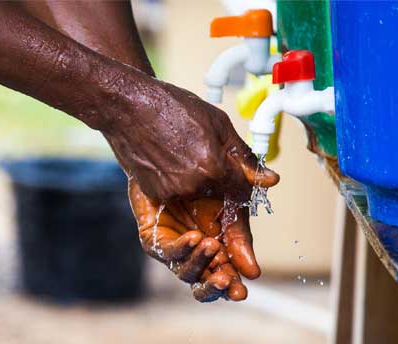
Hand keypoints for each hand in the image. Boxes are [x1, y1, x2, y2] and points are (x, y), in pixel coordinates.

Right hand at [102, 79, 278, 201]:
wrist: (129, 106)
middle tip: (201, 153)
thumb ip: (243, 155)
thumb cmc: (172, 107)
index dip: (241, 181)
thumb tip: (269, 179)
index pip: (242, 191)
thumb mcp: (217, 122)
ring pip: (196, 195)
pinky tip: (167, 159)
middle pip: (218, 194)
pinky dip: (175, 181)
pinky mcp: (153, 192)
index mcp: (213, 167)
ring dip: (195, 181)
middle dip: (217, 179)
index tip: (236, 174)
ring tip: (181, 152)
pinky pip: (175, 193)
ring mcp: (170, 191)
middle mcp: (193, 185)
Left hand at [128, 176, 272, 301]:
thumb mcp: (229, 192)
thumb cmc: (202, 177)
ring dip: (202, 262)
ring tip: (212, 246)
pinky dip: (182, 247)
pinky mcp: (153, 240)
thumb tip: (271, 189)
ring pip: (188, 273)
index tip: (252, 275)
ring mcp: (175, 249)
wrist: (165, 160)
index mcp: (221, 248)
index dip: (238, 280)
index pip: (231, 272)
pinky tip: (194, 237)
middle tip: (228, 283)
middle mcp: (197, 253)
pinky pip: (168, 251)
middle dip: (219, 286)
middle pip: (208, 282)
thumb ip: (244, 206)